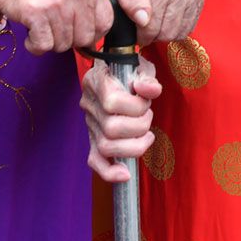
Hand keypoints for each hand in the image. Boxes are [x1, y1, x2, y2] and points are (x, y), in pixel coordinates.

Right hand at [0, 0, 112, 53]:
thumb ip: (88, 5)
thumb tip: (96, 41)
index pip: (106, 21)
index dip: (93, 33)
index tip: (79, 32)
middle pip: (85, 37)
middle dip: (70, 39)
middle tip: (55, 27)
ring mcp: (57, 1)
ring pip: (63, 44)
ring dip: (50, 41)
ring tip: (41, 24)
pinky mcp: (36, 13)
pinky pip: (44, 46)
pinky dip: (35, 45)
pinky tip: (31, 31)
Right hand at [81, 56, 160, 182]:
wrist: (115, 72)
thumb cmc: (129, 70)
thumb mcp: (140, 66)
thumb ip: (147, 78)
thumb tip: (151, 90)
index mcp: (96, 81)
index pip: (111, 102)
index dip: (135, 106)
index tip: (146, 100)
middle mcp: (89, 104)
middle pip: (111, 128)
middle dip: (139, 126)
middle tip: (148, 116)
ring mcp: (90, 124)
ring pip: (106, 147)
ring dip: (134, 145)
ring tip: (146, 134)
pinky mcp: (93, 140)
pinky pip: (95, 162)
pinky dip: (109, 172)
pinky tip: (126, 174)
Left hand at [110, 0, 204, 43]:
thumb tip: (143, 19)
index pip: (152, 27)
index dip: (142, 36)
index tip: (136, 32)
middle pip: (168, 32)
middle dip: (154, 35)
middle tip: (146, 28)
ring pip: (180, 31)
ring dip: (166, 33)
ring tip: (156, 23)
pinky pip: (190, 25)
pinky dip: (178, 28)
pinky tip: (168, 19)